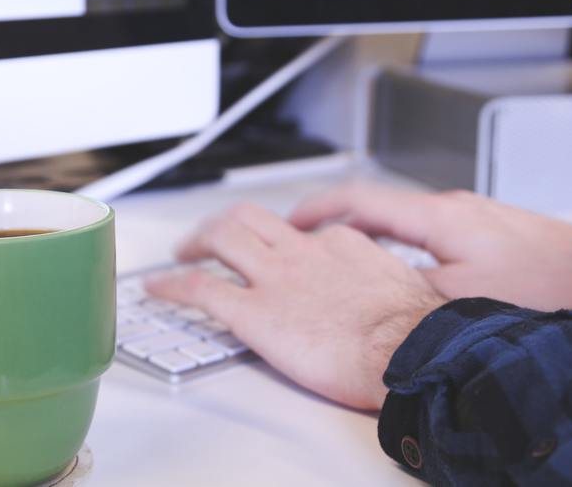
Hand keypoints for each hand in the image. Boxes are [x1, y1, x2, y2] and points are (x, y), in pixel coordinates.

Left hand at [146, 203, 447, 410]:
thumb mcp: (404, 292)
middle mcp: (303, 252)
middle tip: (211, 236)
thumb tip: (384, 303)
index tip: (276, 251)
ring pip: (222, 237)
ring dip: (195, 240)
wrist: (407, 352)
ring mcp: (275, 278)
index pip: (302, 233)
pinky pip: (201, 289)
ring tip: (181, 252)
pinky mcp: (253, 312)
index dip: (281, 240)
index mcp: (341, 246)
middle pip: (251, 218)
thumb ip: (381, 287)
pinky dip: (172, 285)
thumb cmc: (413, 334)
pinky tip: (158, 288)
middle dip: (225, 222)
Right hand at [290, 184, 571, 317]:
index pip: (359, 200)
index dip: (316, 210)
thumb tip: (372, 302)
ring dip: (376, 243)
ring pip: (408, 227)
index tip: (290, 220)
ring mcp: (476, 220)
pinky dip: (408, 254)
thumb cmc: (551, 285)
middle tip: (311, 244)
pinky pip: (435, 239)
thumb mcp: (462, 302)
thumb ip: (408, 295)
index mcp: (438, 217)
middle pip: (380, 210)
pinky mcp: (495, 237)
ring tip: (354, 267)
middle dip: (341, 227)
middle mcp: (455, 209)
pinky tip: (415, 282)